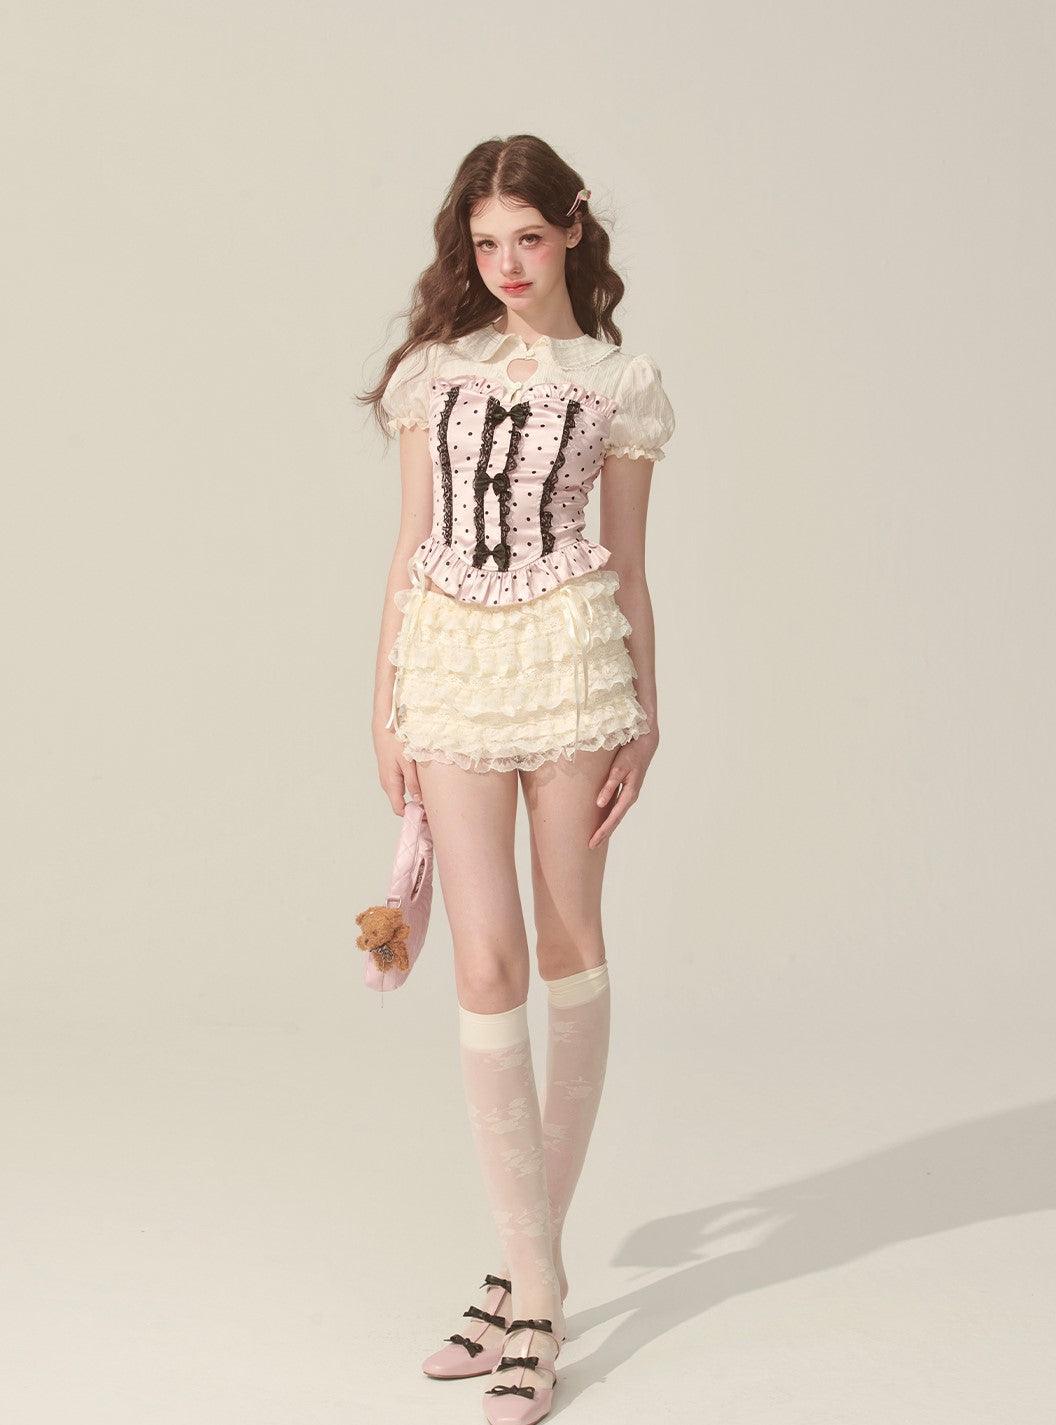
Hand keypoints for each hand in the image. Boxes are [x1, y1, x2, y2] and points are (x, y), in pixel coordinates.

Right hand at [373, 723, 423, 814]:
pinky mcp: (390, 773)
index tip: (427, 814)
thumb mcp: (407, 762)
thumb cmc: (395, 742)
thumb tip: (418, 800)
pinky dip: (410, 791)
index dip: (412, 815)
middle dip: (415, 808)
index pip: (399, 809)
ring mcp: (387, 779)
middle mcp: (387, 784)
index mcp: (391, 784)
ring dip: (413, 799)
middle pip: (400, 804)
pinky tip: (421, 785)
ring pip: (400, 796)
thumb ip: (412, 782)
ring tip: (429, 797)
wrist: (384, 728)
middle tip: (431, 807)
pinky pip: (400, 788)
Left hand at [588, 727, 657, 849]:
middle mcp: (630, 797)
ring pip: (616, 815)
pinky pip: (617, 808)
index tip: (592, 842)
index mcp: (629, 795)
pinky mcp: (627, 790)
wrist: (645, 744)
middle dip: (603, 833)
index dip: (602, 831)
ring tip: (596, 838)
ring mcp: (629, 794)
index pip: (613, 818)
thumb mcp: (618, 769)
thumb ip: (609, 786)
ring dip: (606, 826)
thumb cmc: (631, 754)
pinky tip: (603, 820)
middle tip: (590, 846)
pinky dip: (609, 817)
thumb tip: (599, 804)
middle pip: (615, 820)